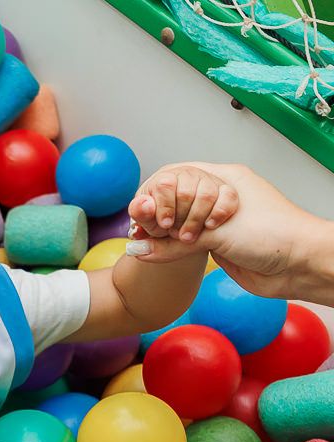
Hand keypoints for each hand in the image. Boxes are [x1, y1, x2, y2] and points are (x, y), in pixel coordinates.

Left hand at [126, 164, 238, 261]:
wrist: (182, 229)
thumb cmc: (162, 223)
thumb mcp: (148, 222)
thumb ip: (141, 214)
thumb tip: (143, 205)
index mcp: (163, 179)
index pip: (165, 184)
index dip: (165, 207)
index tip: (165, 225)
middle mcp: (186, 175)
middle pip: (186, 193)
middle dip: (181, 218)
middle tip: (177, 235)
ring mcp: (208, 180)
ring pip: (206, 195)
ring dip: (197, 219)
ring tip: (188, 237)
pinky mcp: (225, 190)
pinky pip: (228, 196)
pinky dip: (219, 213)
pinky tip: (209, 226)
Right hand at [127, 162, 330, 301]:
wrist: (300, 265)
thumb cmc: (276, 235)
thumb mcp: (219, 232)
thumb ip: (175, 241)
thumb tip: (142, 248)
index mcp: (225, 179)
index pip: (179, 174)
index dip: (159, 191)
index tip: (147, 209)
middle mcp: (218, 197)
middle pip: (175, 197)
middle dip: (161, 212)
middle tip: (154, 228)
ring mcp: (217, 221)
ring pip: (180, 221)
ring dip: (165, 232)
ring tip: (159, 241)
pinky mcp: (217, 243)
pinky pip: (185, 242)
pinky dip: (170, 248)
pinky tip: (155, 252)